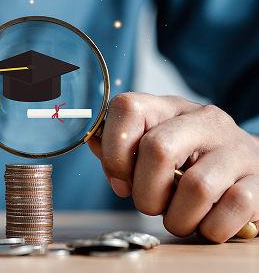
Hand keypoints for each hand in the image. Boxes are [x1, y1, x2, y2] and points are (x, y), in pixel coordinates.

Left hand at [88, 92, 258, 242]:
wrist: (251, 170)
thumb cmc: (192, 162)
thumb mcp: (156, 144)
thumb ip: (122, 148)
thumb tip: (93, 143)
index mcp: (168, 109)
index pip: (127, 107)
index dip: (114, 150)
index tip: (120, 182)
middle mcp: (204, 121)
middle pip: (157, 149)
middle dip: (145, 193)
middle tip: (152, 205)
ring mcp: (235, 149)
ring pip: (195, 187)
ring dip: (177, 217)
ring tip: (180, 217)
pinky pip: (229, 210)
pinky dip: (210, 228)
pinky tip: (207, 222)